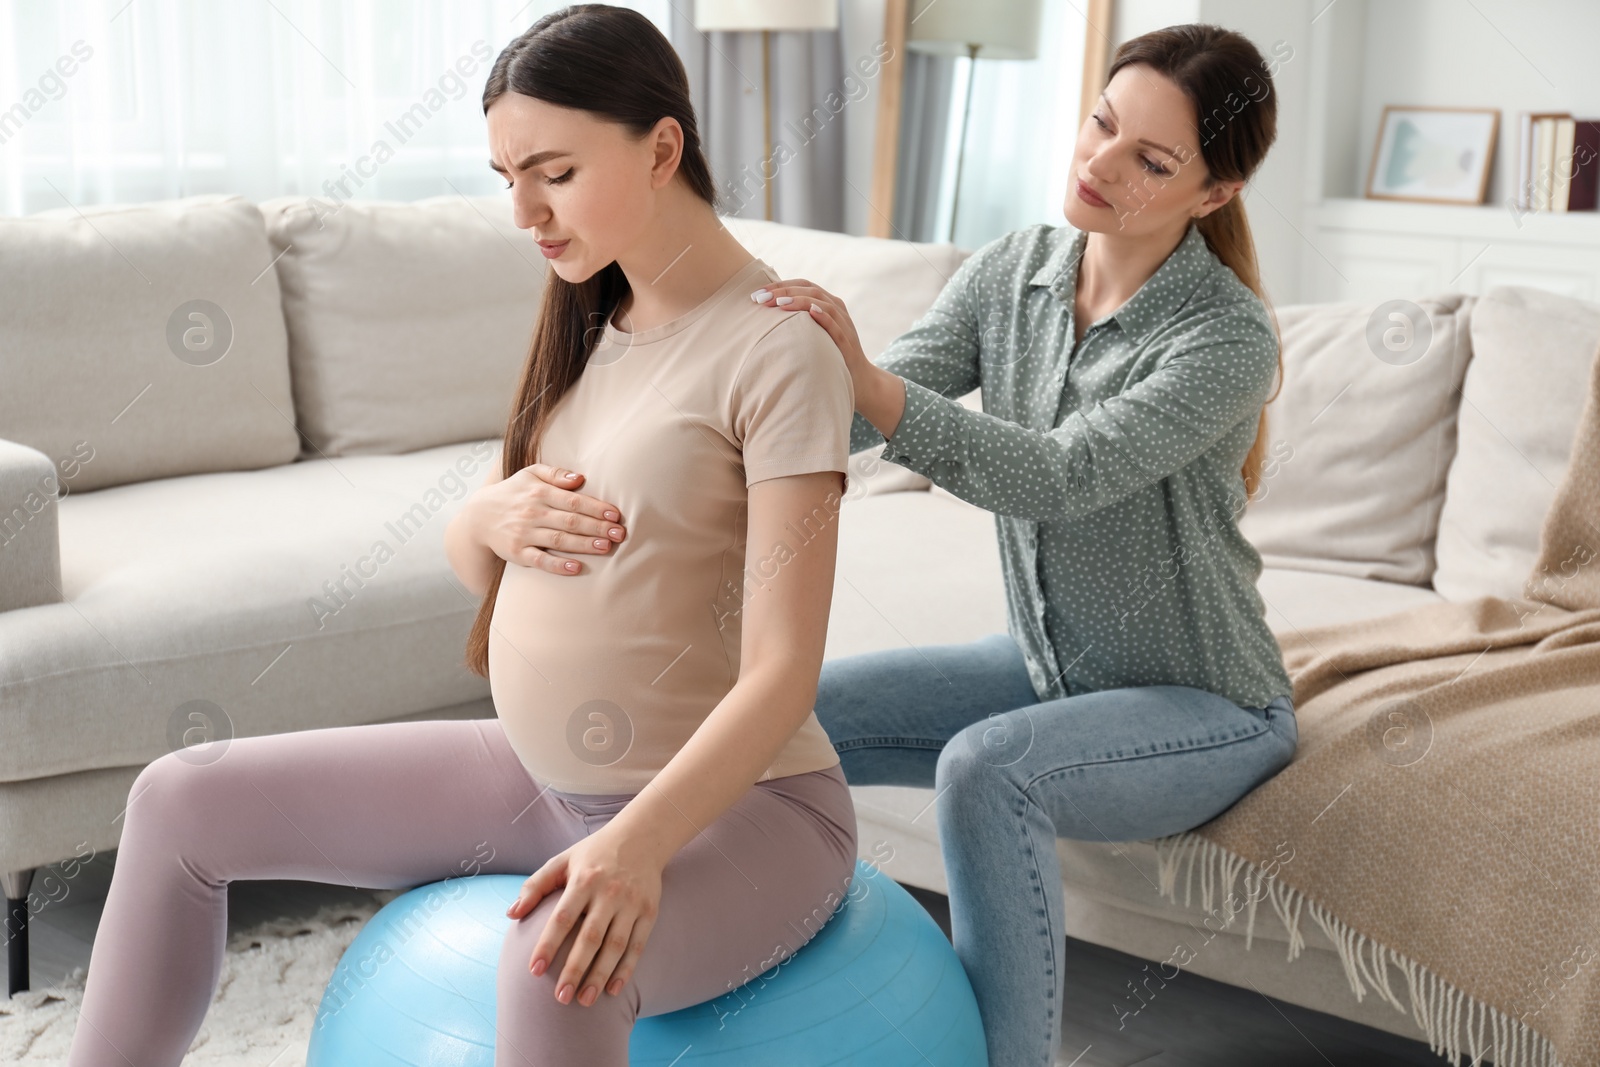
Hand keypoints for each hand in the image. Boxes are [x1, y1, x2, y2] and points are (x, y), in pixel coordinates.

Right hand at [471, 463, 627, 575]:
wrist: (478, 516)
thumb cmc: (513, 492)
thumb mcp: (530, 474)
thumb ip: (555, 473)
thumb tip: (580, 478)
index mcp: (538, 492)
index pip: (573, 500)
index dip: (595, 508)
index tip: (615, 515)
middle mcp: (532, 512)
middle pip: (570, 520)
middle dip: (596, 527)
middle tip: (619, 533)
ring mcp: (524, 534)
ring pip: (558, 540)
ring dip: (583, 544)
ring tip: (605, 547)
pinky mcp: (517, 553)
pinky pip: (539, 560)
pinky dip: (557, 565)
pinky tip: (576, 567)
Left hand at [505, 824, 662, 1006]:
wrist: (643, 836)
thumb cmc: (595, 853)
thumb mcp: (563, 860)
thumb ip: (535, 885)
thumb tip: (511, 914)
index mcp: (584, 879)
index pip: (563, 917)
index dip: (548, 944)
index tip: (533, 970)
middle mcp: (609, 892)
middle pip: (590, 938)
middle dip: (574, 970)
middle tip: (560, 998)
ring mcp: (631, 903)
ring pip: (615, 946)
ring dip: (600, 976)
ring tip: (584, 1000)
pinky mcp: (649, 911)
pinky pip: (637, 945)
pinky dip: (626, 969)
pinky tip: (614, 990)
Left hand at [751, 278, 872, 387]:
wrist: (859, 379)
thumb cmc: (830, 355)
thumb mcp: (813, 334)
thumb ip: (797, 321)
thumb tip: (766, 317)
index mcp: (827, 303)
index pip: (802, 286)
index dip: (780, 286)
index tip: (756, 293)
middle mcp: (837, 309)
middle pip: (810, 290)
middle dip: (783, 291)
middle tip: (760, 298)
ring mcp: (844, 324)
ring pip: (822, 303)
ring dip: (799, 301)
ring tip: (778, 303)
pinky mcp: (847, 341)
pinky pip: (835, 325)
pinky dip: (823, 316)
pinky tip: (810, 312)